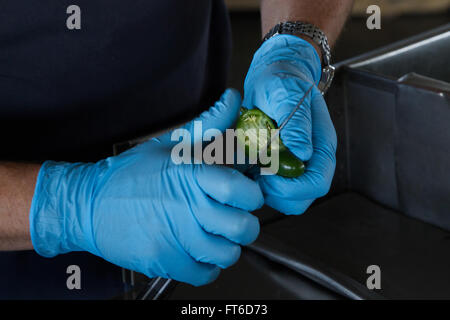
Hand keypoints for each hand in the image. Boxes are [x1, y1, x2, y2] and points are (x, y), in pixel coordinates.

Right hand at [29, 89, 263, 285]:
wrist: (89, 204)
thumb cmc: (130, 175)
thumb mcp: (170, 143)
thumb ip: (208, 124)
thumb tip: (233, 100)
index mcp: (191, 174)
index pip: (243, 191)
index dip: (252, 194)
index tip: (246, 193)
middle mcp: (186, 207)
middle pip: (243, 228)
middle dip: (243, 222)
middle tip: (232, 215)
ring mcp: (175, 238)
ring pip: (228, 254)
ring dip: (226, 244)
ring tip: (213, 233)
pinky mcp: (164, 261)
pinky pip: (205, 274)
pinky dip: (207, 265)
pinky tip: (197, 249)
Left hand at [243, 35, 336, 214]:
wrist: (274, 73)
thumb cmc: (282, 80)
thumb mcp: (286, 94)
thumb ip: (296, 123)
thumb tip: (304, 154)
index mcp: (321, 144)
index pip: (318, 182)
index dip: (293, 188)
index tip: (267, 177)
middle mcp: (312, 159)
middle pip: (303, 197)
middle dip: (278, 194)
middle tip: (255, 176)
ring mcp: (296, 164)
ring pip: (287, 198)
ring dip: (266, 192)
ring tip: (250, 170)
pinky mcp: (281, 166)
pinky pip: (273, 188)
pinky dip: (259, 184)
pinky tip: (247, 167)